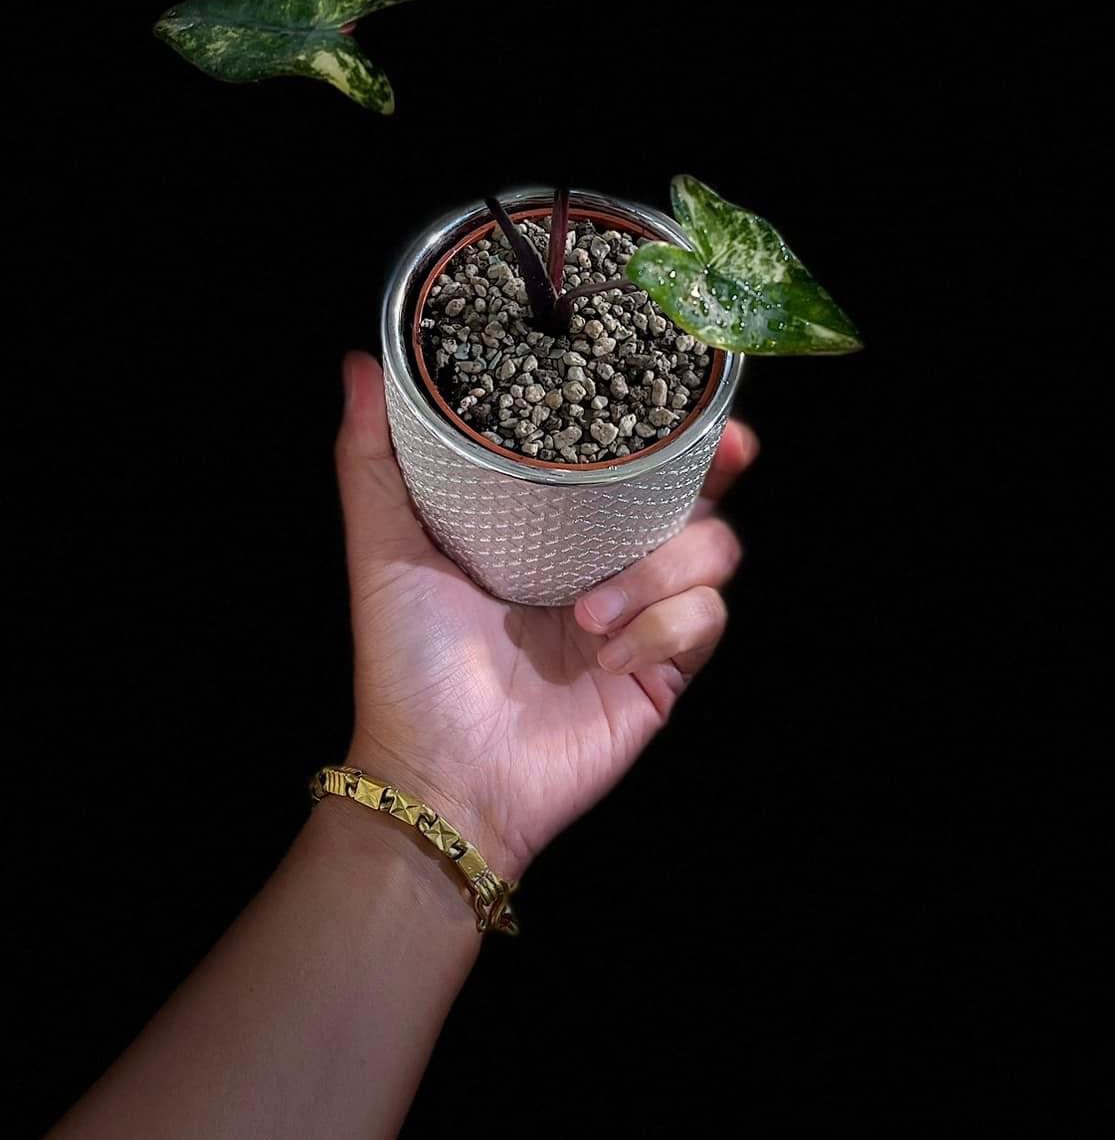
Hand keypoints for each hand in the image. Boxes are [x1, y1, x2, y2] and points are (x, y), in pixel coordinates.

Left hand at [333, 352, 758, 878]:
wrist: (438, 776)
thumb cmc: (406, 662)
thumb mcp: (385, 547)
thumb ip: (372, 455)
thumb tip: (362, 363)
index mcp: (554, 525)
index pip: (628, 456)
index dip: (666, 420)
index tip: (683, 391)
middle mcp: (608, 562)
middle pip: (698, 493)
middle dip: (720, 468)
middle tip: (727, 452)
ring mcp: (643, 617)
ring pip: (714, 552)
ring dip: (663, 570)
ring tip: (591, 609)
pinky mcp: (665, 673)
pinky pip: (706, 623)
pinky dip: (663, 628)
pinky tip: (608, 654)